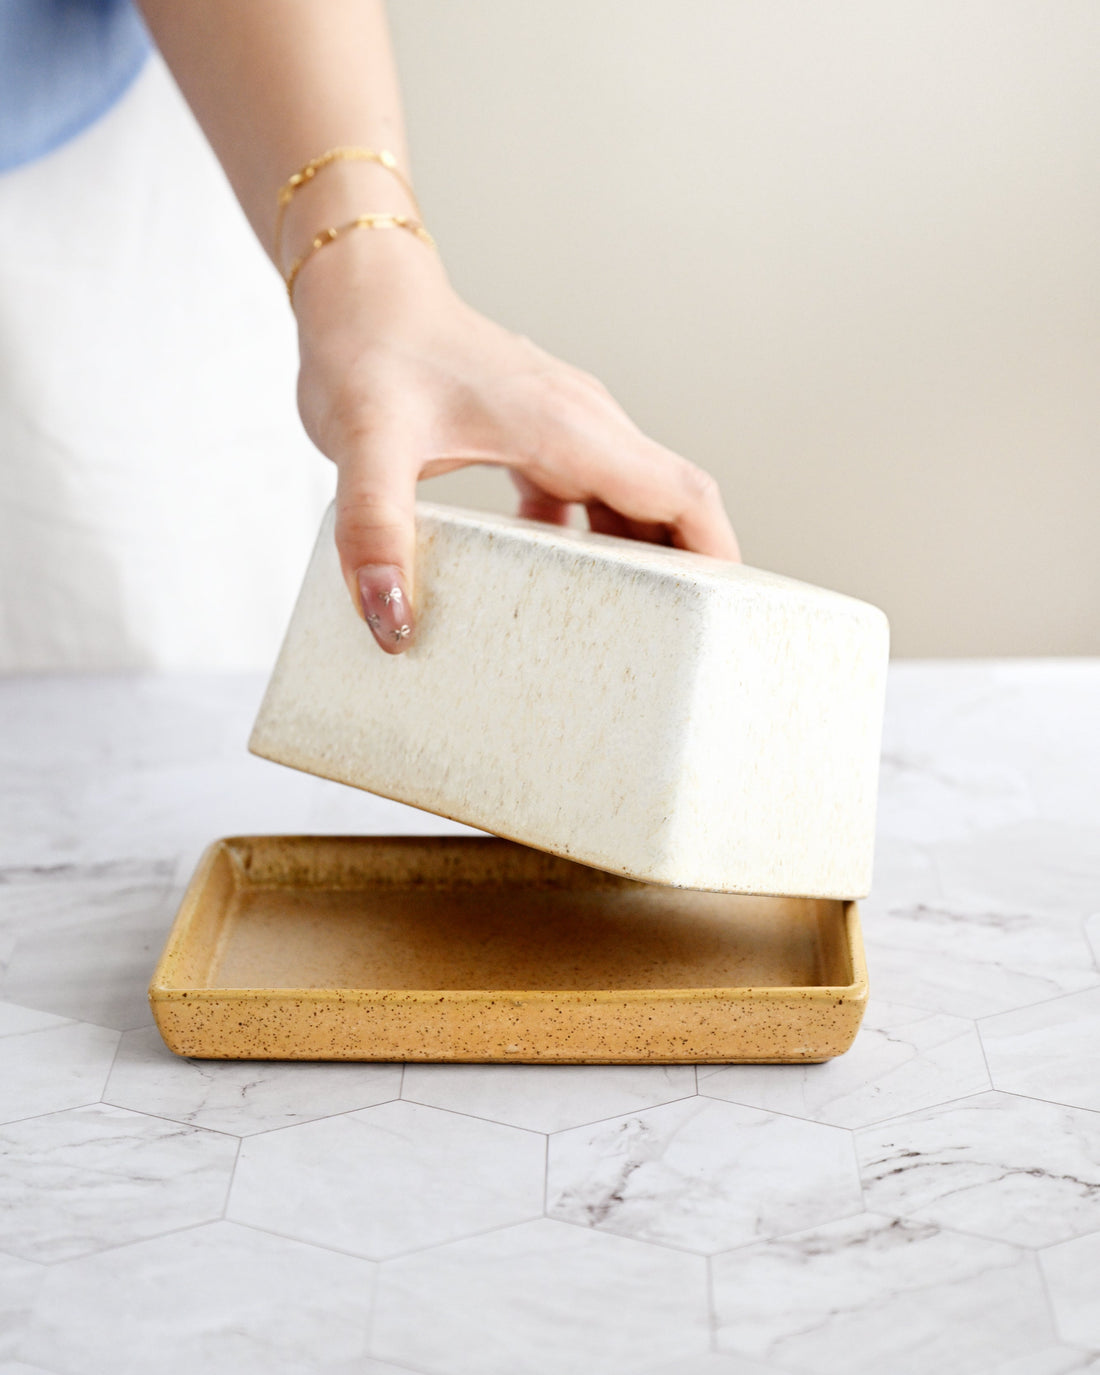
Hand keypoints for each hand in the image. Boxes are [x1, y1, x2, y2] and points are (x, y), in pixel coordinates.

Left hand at [293, 229, 739, 652]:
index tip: (730, 613)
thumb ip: (375, 531)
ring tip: (625, 626)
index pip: (682, 493)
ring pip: (629, 500)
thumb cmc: (369, 352)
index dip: (717, 554)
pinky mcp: (536, 433)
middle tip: (676, 645)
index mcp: (568, 426)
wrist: (357, 293)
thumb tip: (390, 619)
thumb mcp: (365, 445)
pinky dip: (586, 540)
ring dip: (636, 557)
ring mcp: (563, 425)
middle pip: (668, 504)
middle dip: (684, 571)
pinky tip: (547, 582)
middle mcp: (581, 422)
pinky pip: (587, 493)